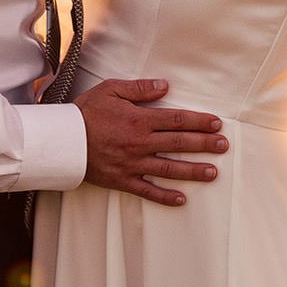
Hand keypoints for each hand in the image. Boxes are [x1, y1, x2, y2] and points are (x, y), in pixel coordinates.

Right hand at [74, 78, 228, 206]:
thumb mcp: (111, 90)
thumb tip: (165, 86)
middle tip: (223, 146)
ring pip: (170, 169)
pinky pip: (148, 191)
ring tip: (213, 173)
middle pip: (180, 143)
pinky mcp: (123, 180)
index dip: (200, 122)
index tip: (216, 124)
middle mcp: (141, 143)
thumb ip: (140, 89)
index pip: (178, 120)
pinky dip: (165, 197)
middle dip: (205, 144)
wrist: (63, 141)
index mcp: (140, 120)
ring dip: (193, 171)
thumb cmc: (86, 113)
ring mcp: (133, 164)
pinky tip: (182, 199)